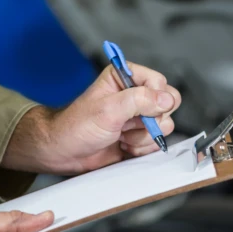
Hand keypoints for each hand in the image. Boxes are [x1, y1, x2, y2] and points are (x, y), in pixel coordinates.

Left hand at [2, 62, 181, 173]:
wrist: (65, 153)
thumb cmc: (76, 127)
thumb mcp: (108, 109)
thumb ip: (139, 100)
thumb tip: (166, 99)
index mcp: (125, 78)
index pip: (159, 82)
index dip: (155, 97)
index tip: (140, 110)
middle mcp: (134, 95)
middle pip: (167, 104)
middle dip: (151, 120)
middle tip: (128, 124)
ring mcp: (138, 117)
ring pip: (164, 126)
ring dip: (143, 137)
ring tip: (121, 137)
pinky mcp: (139, 137)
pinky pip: (156, 143)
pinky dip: (142, 148)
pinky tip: (124, 146)